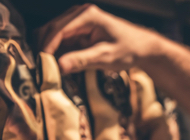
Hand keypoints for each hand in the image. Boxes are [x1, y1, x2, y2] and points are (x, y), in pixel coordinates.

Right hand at [38, 4, 160, 73]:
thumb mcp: (106, 57)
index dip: (47, 47)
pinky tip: (61, 66)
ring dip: (52, 51)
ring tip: (52, 70)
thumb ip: (82, 60)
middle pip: (52, 30)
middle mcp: (80, 14)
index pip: (58, 29)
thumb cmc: (130, 50)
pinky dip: (59, 53)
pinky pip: (63, 41)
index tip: (42, 63)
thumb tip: (60, 66)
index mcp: (87, 16)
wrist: (143, 48)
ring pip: (54, 36)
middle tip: (44, 69)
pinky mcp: (80, 31)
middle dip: (46, 49)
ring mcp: (79, 22)